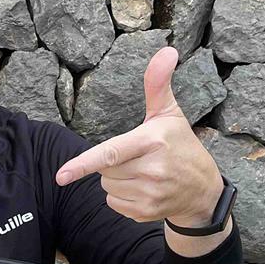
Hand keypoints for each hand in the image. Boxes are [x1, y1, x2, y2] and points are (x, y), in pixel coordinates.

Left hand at [55, 46, 222, 227]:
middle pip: (104, 169)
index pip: (111, 154)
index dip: (83, 164)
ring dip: (116, 179)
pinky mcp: (146, 213)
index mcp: (153, 142)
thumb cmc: (181, 145)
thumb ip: (158, 83)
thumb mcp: (170, 113)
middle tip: (138, 157)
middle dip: (113, 162)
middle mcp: (152, 171)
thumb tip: (166, 51)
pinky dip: (122, 196)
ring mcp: (150, 195)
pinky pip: (113, 203)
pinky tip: (143, 188)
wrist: (203, 190)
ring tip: (143, 172)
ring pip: (107, 186)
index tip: (61, 175)